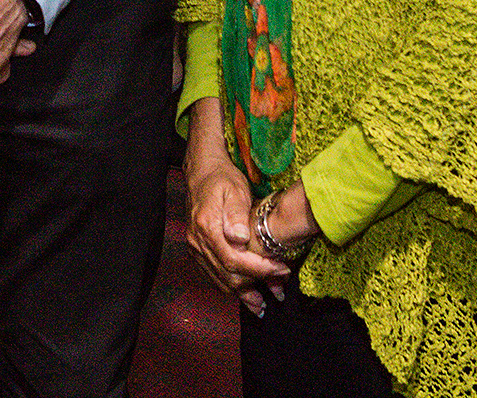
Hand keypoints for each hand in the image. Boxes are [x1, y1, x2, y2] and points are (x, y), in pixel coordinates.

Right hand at [181, 99, 289, 316]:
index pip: (235, 260)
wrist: (202, 172)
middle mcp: (198, 241)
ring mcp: (196, 247)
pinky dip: (229, 286)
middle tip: (278, 287)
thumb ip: (237, 214)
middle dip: (255, 285)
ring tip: (261, 305)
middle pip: (228, 275)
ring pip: (220, 279)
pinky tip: (242, 293)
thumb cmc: (222, 179)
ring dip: (242, 294)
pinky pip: (213, 274)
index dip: (260, 269)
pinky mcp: (197, 250)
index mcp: (208, 227)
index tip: (281, 268)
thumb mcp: (235, 189)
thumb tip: (240, 238)